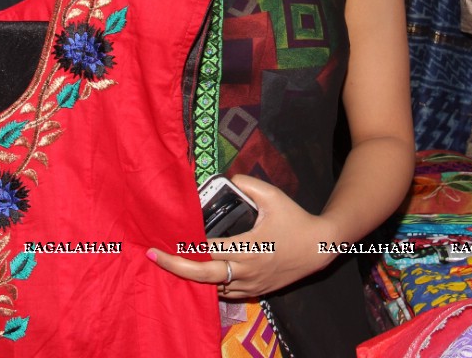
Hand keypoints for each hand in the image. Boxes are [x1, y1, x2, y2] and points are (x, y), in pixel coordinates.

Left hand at [146, 175, 335, 298]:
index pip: (207, 252)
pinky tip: (199, 272)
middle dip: (175, 267)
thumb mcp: (274, 196)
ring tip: (172, 262)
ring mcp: (250, 284)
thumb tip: (228, 179)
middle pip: (203, 276)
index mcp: (248, 248)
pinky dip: (210, 284)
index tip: (165, 240)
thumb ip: (248, 185)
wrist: (319, 247)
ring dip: (192, 277)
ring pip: (212, 288)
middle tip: (153, 257)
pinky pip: (226, 293)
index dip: (185, 247)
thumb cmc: (295, 220)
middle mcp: (246, 271)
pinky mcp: (256, 290)